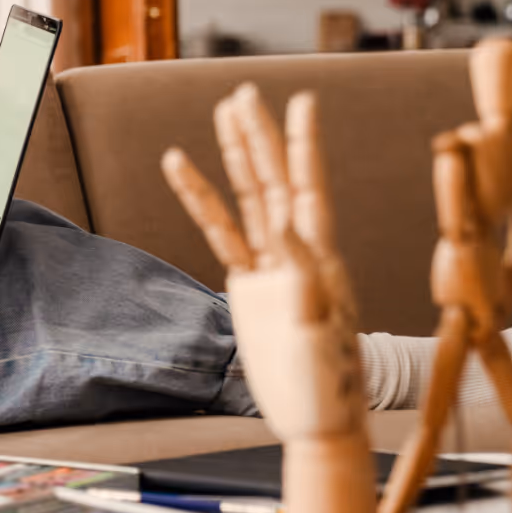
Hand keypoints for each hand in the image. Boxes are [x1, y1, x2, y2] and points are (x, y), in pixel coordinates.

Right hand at [161, 84, 365, 440]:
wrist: (315, 419)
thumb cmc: (328, 383)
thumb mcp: (319, 329)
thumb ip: (301, 277)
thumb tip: (284, 226)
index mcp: (320, 257)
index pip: (308, 187)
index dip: (303, 144)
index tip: (301, 101)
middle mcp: (296, 252)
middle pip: (273, 180)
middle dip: (260, 135)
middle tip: (244, 93)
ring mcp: (269, 266)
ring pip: (248, 197)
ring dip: (237, 155)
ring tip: (223, 113)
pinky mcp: (247, 285)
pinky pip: (221, 234)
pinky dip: (201, 201)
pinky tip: (183, 170)